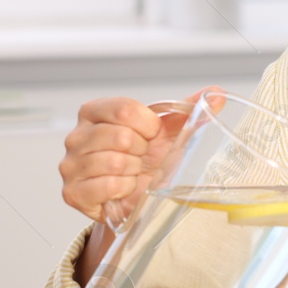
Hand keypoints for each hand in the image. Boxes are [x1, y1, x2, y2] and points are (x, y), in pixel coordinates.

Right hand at [58, 87, 217, 223]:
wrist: (133, 195)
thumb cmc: (147, 158)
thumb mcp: (166, 131)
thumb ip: (187, 110)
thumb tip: (216, 92)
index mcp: (94, 111)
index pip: (125, 109)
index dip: (148, 126)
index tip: (153, 135)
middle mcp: (76, 135)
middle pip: (121, 137)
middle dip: (142, 152)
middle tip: (141, 159)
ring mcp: (70, 164)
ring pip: (114, 163)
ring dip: (133, 172)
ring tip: (132, 173)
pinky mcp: (72, 192)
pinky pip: (106, 186)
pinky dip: (123, 189)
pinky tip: (123, 188)